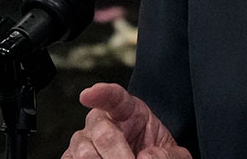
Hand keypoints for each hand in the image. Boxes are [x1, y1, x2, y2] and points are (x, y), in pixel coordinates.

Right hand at [61, 83, 191, 158]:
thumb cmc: (157, 157)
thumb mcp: (173, 155)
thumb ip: (168, 155)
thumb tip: (146, 158)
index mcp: (127, 111)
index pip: (114, 97)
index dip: (102, 93)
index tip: (89, 94)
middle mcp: (101, 121)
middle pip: (101, 131)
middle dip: (117, 155)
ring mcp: (84, 140)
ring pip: (83, 150)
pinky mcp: (73, 157)